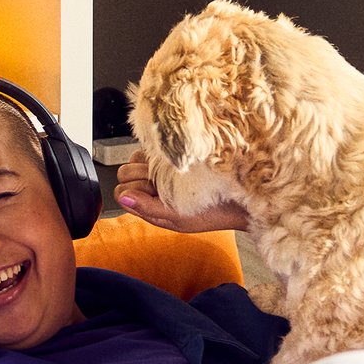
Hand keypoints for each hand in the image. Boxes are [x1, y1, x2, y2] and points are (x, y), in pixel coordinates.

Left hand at [114, 150, 247, 231]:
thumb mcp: (179, 218)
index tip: (154, 193)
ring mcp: (161, 168)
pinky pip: (154, 145)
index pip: (121, 191)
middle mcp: (152, 185)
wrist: (242, 198)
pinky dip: (162, 150)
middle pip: (125, 172)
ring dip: (152, 163)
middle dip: (142, 177)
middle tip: (167, 184)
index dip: (134, 190)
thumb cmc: (212, 214)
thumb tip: (122, 197)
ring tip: (176, 173)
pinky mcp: (173, 152)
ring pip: (136, 158)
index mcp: (149, 204)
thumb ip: (148, 209)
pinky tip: (181, 160)